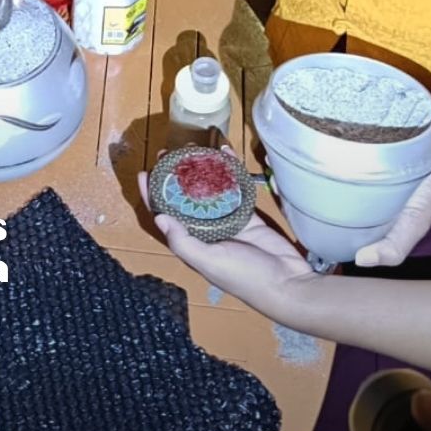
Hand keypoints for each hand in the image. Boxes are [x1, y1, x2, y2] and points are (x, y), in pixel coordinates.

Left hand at [139, 169, 316, 318]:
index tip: (144, 172)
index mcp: (192, 243)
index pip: (165, 215)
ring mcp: (227, 219)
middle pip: (184, 197)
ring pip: (209, 188)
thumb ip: (184, 242)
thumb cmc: (245, 276)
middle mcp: (206, 229)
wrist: (286, 283)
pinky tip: (225, 152)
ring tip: (193, 147)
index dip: (152, 195)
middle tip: (169, 152)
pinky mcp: (246, 212)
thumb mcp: (209, 261)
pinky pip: (235, 186)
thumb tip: (158, 217)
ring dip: (201, 168)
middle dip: (174, 175)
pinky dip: (230, 170)